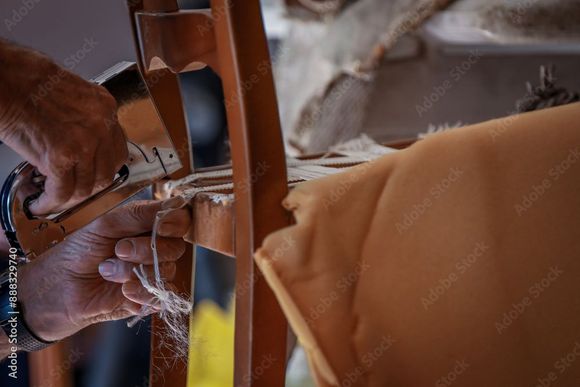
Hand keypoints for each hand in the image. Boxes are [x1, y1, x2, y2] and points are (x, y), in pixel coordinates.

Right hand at [0, 39, 127, 214]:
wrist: (5, 78)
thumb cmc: (27, 79)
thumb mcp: (72, 94)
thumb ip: (84, 121)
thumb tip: (82, 148)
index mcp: (104, 108)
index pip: (117, 149)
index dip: (103, 167)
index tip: (92, 174)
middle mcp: (101, 125)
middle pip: (107, 172)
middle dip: (89, 185)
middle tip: (73, 189)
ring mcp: (85, 142)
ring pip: (85, 187)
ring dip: (69, 197)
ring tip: (54, 198)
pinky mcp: (61, 156)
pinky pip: (61, 191)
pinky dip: (51, 202)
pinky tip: (42, 203)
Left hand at [17, 199, 190, 341]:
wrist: (60, 288)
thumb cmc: (79, 251)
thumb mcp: (107, 224)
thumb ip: (141, 214)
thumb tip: (175, 205)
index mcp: (149, 225)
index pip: (180, 220)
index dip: (175, 223)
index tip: (160, 227)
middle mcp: (156, 248)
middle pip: (176, 247)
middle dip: (146, 250)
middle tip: (118, 250)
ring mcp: (154, 273)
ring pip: (166, 271)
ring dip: (133, 272)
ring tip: (108, 272)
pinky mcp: (150, 298)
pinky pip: (160, 294)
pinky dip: (139, 291)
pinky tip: (121, 291)